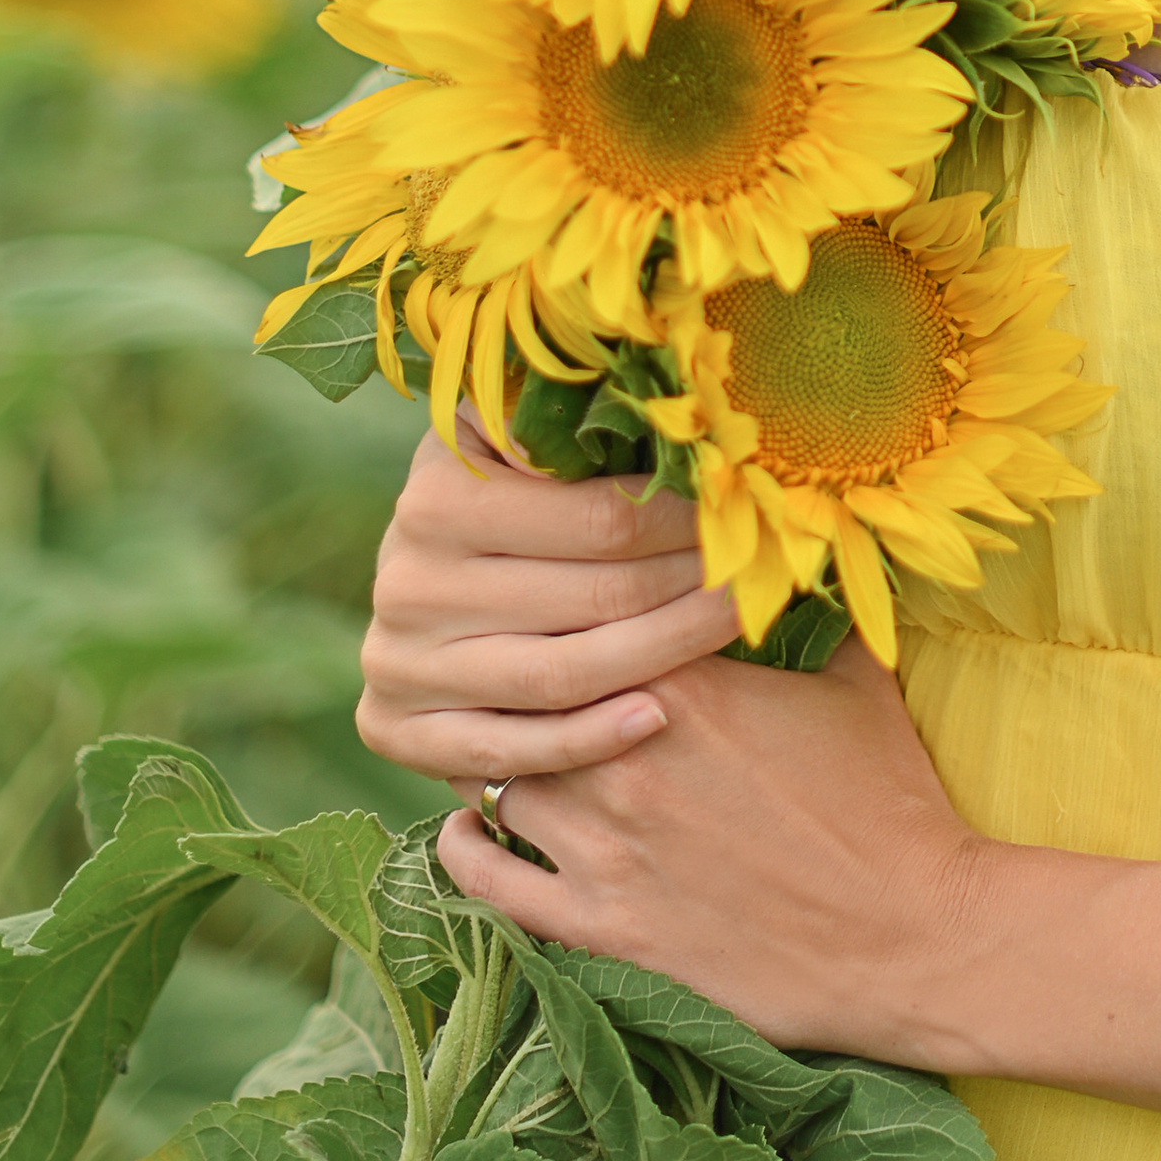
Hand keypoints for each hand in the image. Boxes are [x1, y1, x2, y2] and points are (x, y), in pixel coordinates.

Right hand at [357, 418, 742, 787]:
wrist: (420, 572)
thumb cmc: (501, 488)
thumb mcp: (518, 434)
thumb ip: (573, 423)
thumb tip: (679, 409)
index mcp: (441, 495)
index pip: (600, 520)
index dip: (687, 523)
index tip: (752, 519)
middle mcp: (409, 581)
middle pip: (591, 598)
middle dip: (692, 584)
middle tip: (764, 576)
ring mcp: (399, 662)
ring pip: (559, 676)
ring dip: (664, 654)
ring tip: (735, 627)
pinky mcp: (396, 730)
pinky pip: (509, 751)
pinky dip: (589, 739)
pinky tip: (658, 717)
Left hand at [433, 642, 990, 1063]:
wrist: (912, 935)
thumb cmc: (892, 802)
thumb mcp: (859, 682)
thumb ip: (812, 615)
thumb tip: (798, 552)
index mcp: (684, 685)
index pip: (587, 619)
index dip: (571, 609)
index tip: (563, 602)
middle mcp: (625, 759)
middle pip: (522, 695)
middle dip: (517, 680)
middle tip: (511, 670)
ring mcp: (606, 849)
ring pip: (496, 780)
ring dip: (494, 757)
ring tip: (494, 742)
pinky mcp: (604, 929)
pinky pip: (494, 885)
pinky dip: (467, 852)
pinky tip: (466, 829)